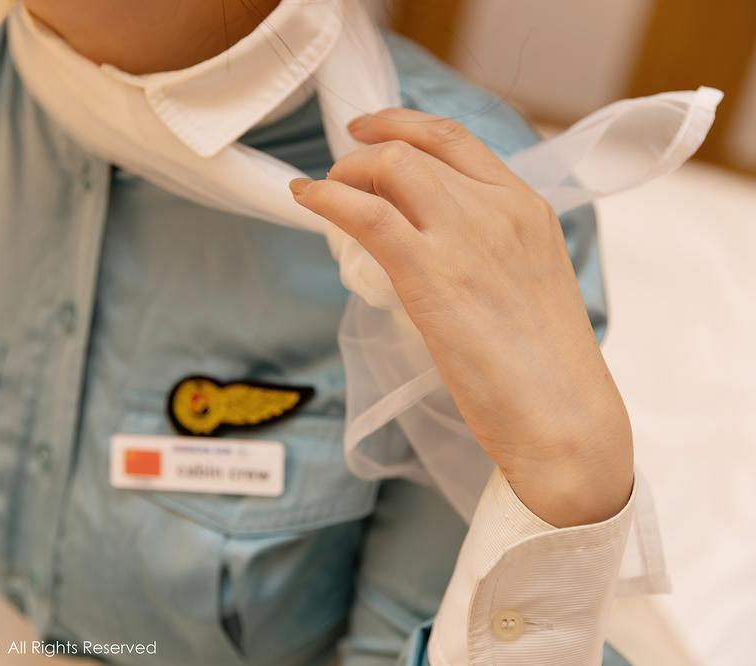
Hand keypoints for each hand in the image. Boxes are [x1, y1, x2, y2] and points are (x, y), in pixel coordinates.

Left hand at [290, 109, 632, 526]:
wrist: (561, 417)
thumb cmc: (546, 368)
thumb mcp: (527, 282)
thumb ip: (488, 250)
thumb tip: (436, 247)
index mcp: (526, 206)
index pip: (456, 139)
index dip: (403, 125)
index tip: (370, 131)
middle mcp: (497, 207)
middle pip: (415, 147)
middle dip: (365, 151)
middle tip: (339, 174)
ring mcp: (464, 235)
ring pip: (389, 167)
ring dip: (344, 172)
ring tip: (323, 193)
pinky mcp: (429, 271)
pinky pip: (365, 213)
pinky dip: (326, 198)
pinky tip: (306, 200)